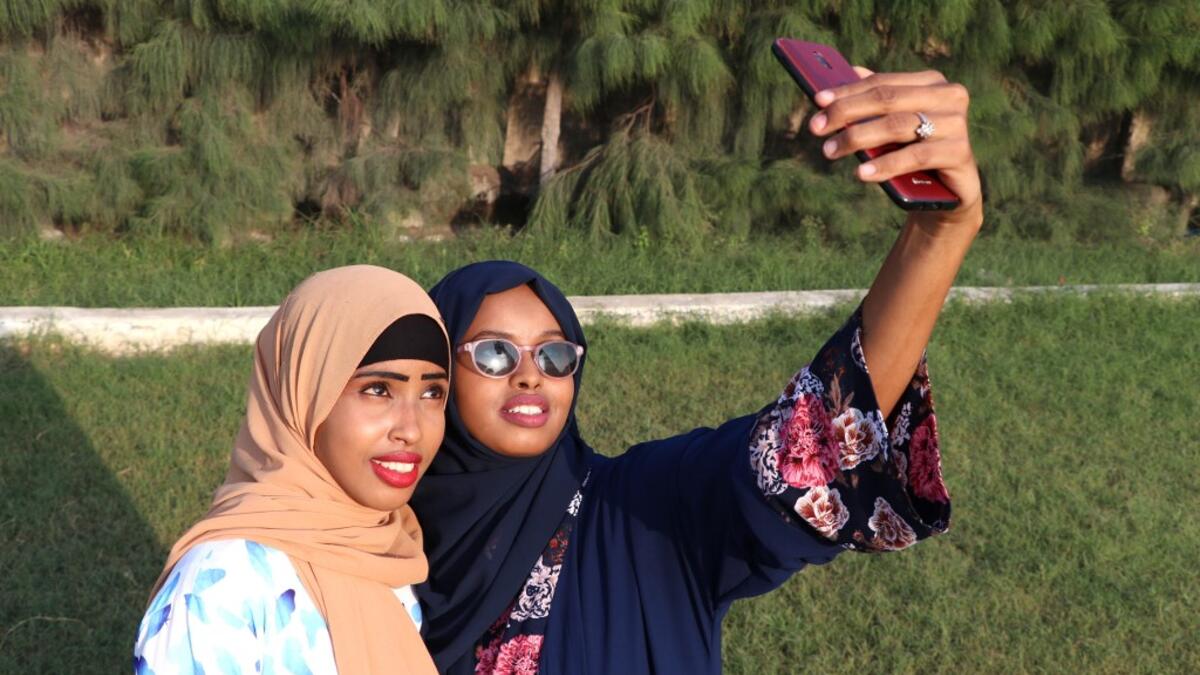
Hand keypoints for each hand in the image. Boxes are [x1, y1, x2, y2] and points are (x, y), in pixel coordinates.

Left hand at [808, 67, 982, 235]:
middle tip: (815, 128)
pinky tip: (861, 172)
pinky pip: (915, 157)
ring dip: (857, 138)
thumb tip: (847, 72)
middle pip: (887, 99)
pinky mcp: (960, 152)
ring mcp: (956, 124)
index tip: (817, 101)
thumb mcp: (892, 128)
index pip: (882, 83)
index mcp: (931, 83)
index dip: (847, 91)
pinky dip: (885, 165)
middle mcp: (949, 97)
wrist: (948, 195)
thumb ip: (875, 102)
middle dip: (846, 112)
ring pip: (897, 125)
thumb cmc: (913, 154)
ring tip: (829, 151)